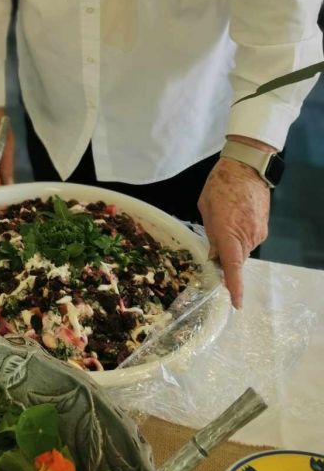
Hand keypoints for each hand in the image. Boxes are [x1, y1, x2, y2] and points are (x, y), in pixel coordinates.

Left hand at [198, 154, 270, 308]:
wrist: (247, 167)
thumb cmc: (220, 185)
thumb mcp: (206, 208)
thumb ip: (211, 233)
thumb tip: (214, 254)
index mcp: (228, 233)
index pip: (232, 267)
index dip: (234, 286)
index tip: (235, 303)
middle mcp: (246, 237)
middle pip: (236, 260)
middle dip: (226, 260)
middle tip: (214, 246)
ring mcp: (258, 233)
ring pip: (243, 250)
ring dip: (233, 245)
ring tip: (225, 222)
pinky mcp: (264, 228)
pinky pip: (249, 240)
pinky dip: (241, 236)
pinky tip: (235, 219)